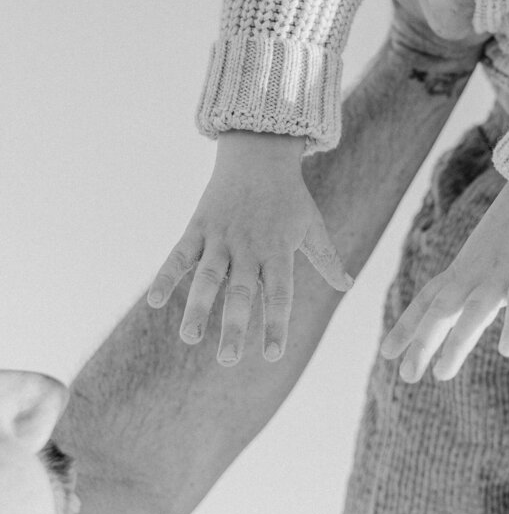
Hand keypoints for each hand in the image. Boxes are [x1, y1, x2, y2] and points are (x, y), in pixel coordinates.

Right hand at [146, 133, 351, 363]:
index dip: (277, 324)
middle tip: (228, 361)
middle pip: (242, 292)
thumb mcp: (312, 226)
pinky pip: (180, 254)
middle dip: (235, 326)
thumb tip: (349, 284)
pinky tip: (156, 301)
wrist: (260, 153)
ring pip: (208, 276)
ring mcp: (221, 237)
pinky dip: (167, 275)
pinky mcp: (199, 227)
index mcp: (278, 251)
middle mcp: (249, 247)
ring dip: (197, 307)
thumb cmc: (289, 197)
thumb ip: (327, 259)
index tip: (274, 355)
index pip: (280, 294)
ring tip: (190, 338)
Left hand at [381, 182, 508, 380]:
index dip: (406, 326)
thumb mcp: (488, 256)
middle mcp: (475, 273)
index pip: (427, 300)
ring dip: (457, 342)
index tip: (387, 353)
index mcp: (464, 269)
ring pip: (475, 311)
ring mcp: (501, 271)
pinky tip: (508, 350)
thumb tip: (468, 314)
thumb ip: (477, 285)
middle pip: (442, 309)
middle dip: (423, 342)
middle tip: (406, 375)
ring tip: (441, 374)